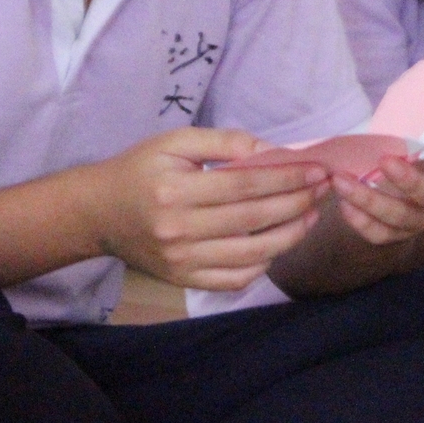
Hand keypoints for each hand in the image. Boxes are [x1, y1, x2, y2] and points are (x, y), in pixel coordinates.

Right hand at [83, 126, 328, 291]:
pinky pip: (233, 280)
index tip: (317, 170)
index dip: (287, 178)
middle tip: (325, 190)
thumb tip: (272, 151)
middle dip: (297, 203)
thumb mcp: (175, 142)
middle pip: (253, 219)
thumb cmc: (140, 170)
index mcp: (176, 190)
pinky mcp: (183, 280)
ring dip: (290, 236)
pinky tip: (278, 244)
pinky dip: (262, 265)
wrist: (98, 212)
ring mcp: (181, 261)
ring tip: (311, 216)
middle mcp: (178, 229)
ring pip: (250, 254)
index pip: (246, 185)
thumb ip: (225, 142)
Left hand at [323, 135, 423, 244]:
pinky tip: (345, 204)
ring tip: (342, 181)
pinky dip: (361, 222)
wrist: (407, 188)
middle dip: (407, 180)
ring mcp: (423, 221)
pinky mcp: (400, 235)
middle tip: (384, 160)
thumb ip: (410, 133)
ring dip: (370, 200)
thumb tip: (393, 118)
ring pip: (400, 217)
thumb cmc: (410, 154)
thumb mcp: (416, 142)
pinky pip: (381, 234)